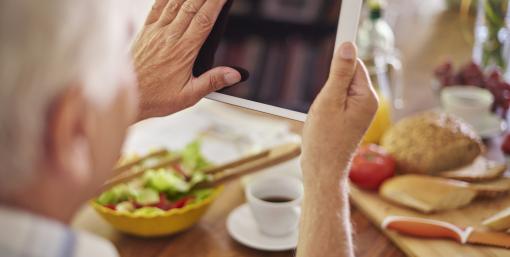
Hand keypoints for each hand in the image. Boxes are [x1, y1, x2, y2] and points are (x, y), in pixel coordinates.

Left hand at [133, 0, 242, 119]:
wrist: (127, 96)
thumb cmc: (156, 97)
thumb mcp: (189, 95)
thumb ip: (213, 81)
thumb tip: (234, 74)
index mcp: (183, 51)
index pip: (204, 19)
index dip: (216, 3)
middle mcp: (169, 36)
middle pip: (192, 6)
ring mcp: (156, 31)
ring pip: (175, 3)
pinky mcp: (145, 31)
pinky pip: (157, 7)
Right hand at [301, 42, 377, 183]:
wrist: (322, 170)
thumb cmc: (324, 141)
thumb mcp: (328, 102)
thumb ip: (339, 73)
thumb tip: (348, 47)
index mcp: (367, 97)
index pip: (354, 65)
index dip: (339, 65)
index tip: (331, 69)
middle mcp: (368, 103)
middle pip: (346, 76)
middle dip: (328, 86)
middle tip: (323, 106)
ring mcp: (359, 113)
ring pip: (338, 90)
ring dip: (325, 99)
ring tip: (322, 117)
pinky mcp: (350, 119)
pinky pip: (336, 102)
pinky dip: (325, 107)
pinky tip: (322, 122)